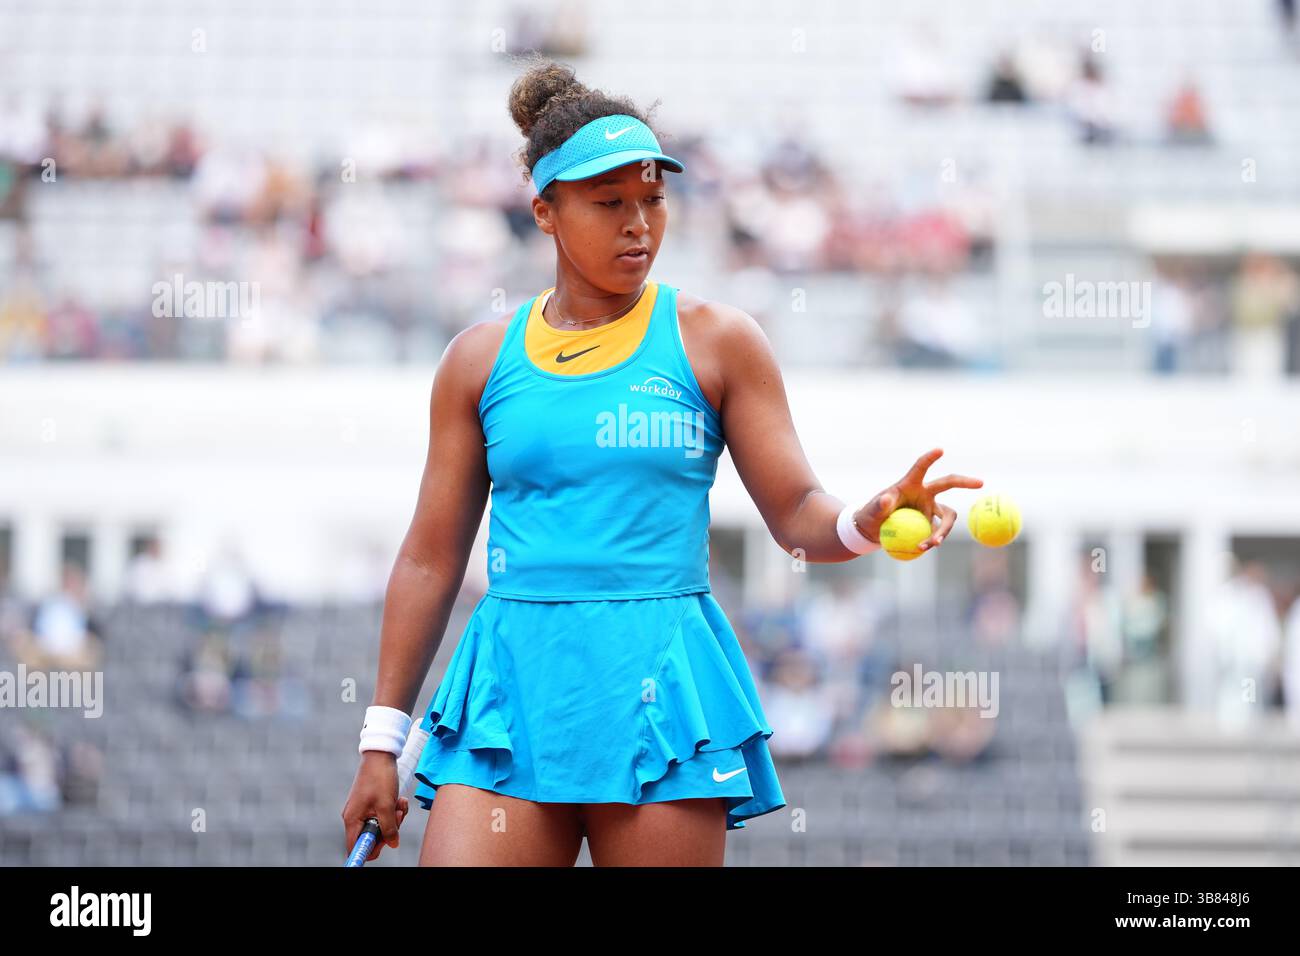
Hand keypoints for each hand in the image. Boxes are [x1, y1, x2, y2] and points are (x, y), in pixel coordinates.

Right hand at [341, 751, 409, 861]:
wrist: (380, 755)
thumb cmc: (380, 778)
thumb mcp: (387, 806)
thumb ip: (390, 828)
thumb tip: (392, 844)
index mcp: (352, 820)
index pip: (356, 847)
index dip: (371, 849)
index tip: (386, 841)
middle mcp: (355, 817)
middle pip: (371, 837)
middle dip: (389, 829)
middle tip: (397, 816)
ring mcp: (363, 810)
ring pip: (380, 826)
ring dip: (394, 818)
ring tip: (399, 804)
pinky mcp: (371, 804)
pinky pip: (383, 814)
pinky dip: (393, 809)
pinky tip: (399, 799)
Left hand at [853, 448, 982, 552]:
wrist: (874, 531)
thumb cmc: (870, 515)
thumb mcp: (871, 511)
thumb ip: (878, 505)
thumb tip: (886, 499)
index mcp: (910, 483)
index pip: (921, 467)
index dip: (930, 459)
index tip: (940, 450)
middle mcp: (924, 493)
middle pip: (948, 484)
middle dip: (965, 482)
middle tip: (980, 483)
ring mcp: (930, 509)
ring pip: (947, 516)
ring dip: (943, 529)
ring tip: (933, 543)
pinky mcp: (930, 524)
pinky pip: (938, 533)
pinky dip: (932, 541)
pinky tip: (923, 549)